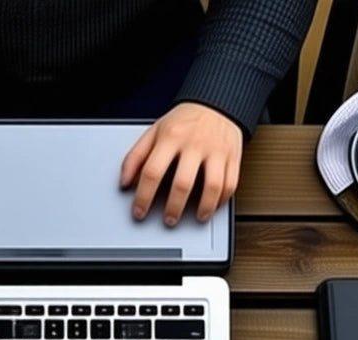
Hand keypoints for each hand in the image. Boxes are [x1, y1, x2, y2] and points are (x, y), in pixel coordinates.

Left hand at [121, 102, 242, 225]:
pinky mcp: (233, 156)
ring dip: (204, 208)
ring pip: (212, 186)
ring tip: (197, 217)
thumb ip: (136, 156)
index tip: (139, 212)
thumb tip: (124, 182)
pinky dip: (222, 200)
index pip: (152, 172)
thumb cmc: (184, 121)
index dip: (143, 197)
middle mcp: (194, 144)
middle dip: (173, 208)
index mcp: (170, 137)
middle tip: (168, 220)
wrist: (216, 103)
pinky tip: (214, 206)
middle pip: (182, 183)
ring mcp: (216, 150)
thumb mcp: (154, 132)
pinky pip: (231, 183)